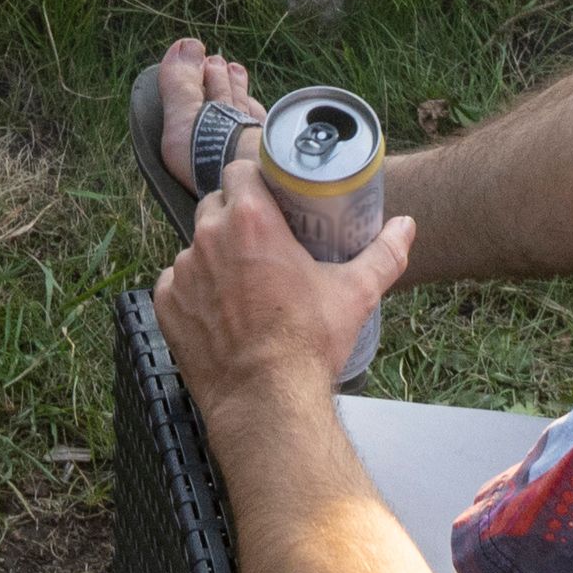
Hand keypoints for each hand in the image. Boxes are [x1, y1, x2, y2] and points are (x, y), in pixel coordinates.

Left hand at [155, 149, 408, 420]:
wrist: (265, 400)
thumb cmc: (308, 343)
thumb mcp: (355, 293)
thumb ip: (383, 254)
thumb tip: (406, 226)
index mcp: (250, 221)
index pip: (239, 172)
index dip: (254, 180)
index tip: (270, 198)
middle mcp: (208, 237)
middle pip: (216, 206)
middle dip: (236, 216)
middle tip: (262, 241)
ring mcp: (182, 272)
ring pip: (196, 246)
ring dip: (215, 255)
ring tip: (241, 281)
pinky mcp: (166, 304)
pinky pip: (177, 283)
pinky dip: (194, 291)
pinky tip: (218, 310)